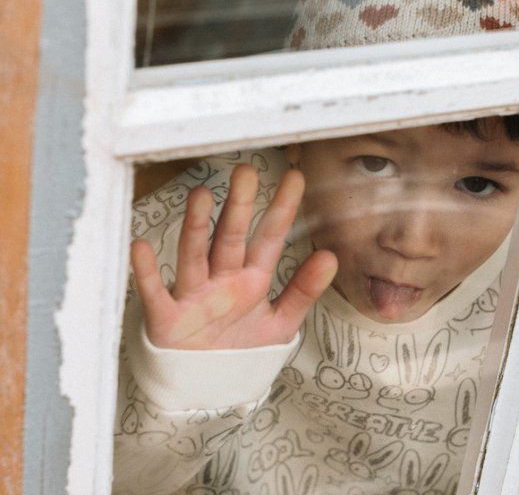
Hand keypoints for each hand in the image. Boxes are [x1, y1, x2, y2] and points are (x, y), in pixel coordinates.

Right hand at [130, 164, 336, 349]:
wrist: (207, 393)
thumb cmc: (242, 351)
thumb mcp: (280, 323)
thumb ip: (303, 291)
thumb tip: (331, 256)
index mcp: (252, 279)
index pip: (269, 238)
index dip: (282, 209)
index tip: (295, 178)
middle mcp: (222, 279)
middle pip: (231, 236)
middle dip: (239, 205)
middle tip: (246, 170)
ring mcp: (194, 295)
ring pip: (195, 254)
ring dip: (196, 226)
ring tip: (200, 195)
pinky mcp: (167, 318)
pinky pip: (155, 293)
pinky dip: (148, 272)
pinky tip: (141, 246)